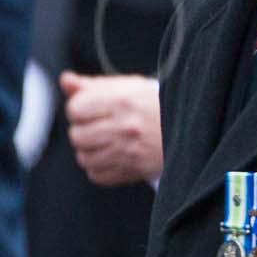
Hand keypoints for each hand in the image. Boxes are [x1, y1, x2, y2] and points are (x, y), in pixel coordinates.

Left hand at [63, 71, 163, 186]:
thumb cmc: (154, 105)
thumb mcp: (128, 88)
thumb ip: (93, 85)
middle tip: (100, 127)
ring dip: (89, 151)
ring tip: (105, 142)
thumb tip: (66, 80)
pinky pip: (97, 175)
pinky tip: (112, 156)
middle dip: (83, 131)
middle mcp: (126, 127)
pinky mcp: (135, 170)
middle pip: (76, 136)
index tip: (92, 109)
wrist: (190, 128)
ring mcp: (130, 151)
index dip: (79, 109)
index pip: (75, 109)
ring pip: (84, 158)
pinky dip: (99, 168)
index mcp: (123, 101)